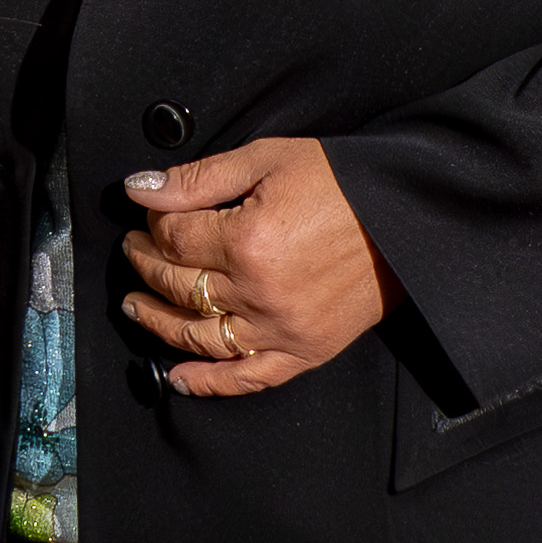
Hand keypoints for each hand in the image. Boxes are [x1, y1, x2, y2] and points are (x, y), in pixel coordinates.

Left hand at [117, 134, 390, 398]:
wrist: (408, 217)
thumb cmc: (342, 182)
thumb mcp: (268, 159)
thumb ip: (199, 178)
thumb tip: (138, 189)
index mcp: (247, 240)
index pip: (174, 238)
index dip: (151, 223)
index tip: (146, 214)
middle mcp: (259, 292)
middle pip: (179, 285)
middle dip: (145, 265)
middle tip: (133, 250)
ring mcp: (281, 328)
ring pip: (199, 336)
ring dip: (158, 322)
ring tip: (135, 305)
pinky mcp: (304, 352)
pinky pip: (247, 378)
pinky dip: (208, 383)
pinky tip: (177, 378)